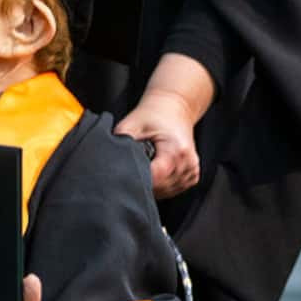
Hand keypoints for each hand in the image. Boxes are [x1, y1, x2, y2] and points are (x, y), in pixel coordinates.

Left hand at [115, 52, 213, 199]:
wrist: (174, 107)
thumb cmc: (152, 115)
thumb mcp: (130, 124)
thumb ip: (119, 143)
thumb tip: (107, 162)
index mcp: (175, 150)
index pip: (155, 178)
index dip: (137, 179)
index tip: (123, 174)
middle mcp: (188, 163)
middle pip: (160, 188)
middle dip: (142, 182)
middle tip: (130, 169)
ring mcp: (192, 171)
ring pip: (166, 192)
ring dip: (152, 186)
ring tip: (144, 167)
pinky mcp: (192, 176)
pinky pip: (173, 190)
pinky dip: (161, 186)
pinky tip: (154, 172)